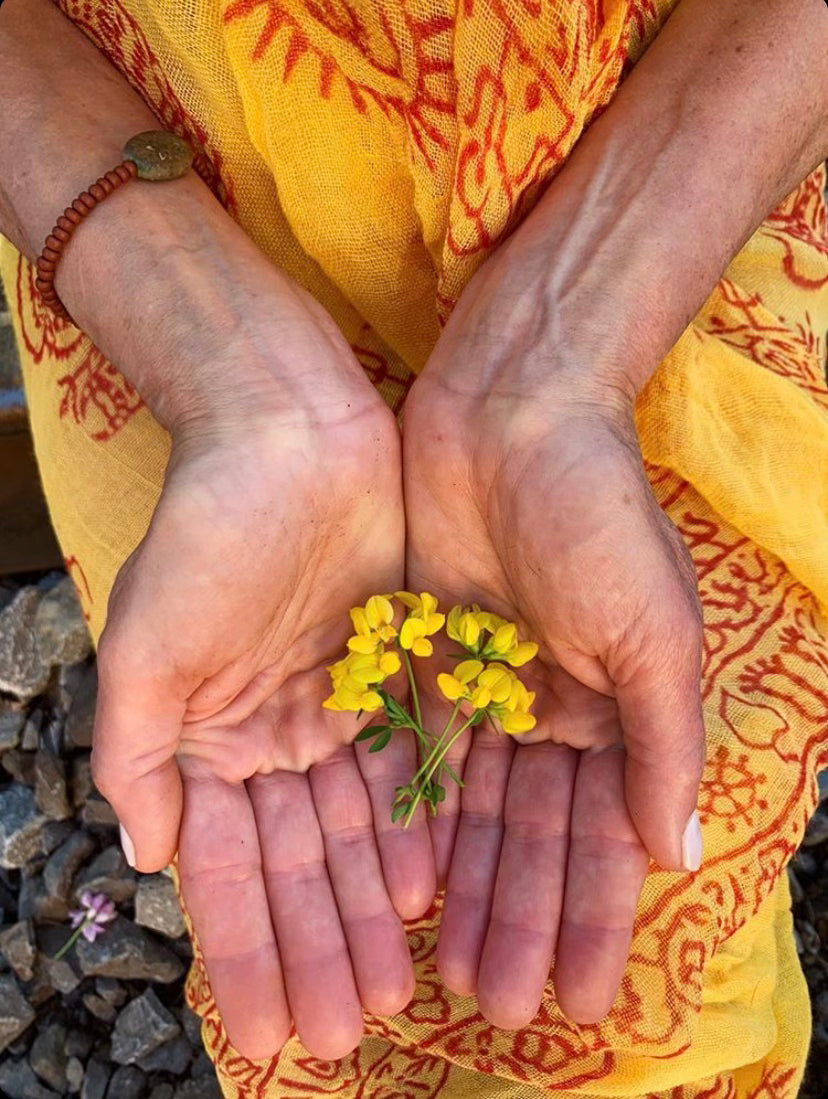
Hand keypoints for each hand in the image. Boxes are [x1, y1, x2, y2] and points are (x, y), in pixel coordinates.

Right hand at [91, 286, 434, 1059]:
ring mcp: (338, 707)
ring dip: (369, 908)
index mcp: (207, 740)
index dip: (246, 952)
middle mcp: (273, 735)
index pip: (227, 871)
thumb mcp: (147, 644)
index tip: (264, 1034)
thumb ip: (135, 752)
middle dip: (315, 950)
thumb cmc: (209, 533)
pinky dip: (414, 827)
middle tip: (338, 1035)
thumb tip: (142, 854)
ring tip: (391, 989)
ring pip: (359, 829)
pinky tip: (428, 888)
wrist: (291, 434)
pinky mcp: (399, 672)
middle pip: (298, 865)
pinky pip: (410, 766)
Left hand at [402, 236, 704, 1029]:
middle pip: (534, 837)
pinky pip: (419, 756)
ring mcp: (484, 688)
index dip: (593, 916)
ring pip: (474, 810)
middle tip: (496, 1007)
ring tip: (448, 973)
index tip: (579, 995)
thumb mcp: (651, 631)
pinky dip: (417, 819)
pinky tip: (406, 885)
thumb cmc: (597, 515)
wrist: (511, 415)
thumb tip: (679, 854)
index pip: (605, 835)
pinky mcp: (422, 660)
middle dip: (520, 919)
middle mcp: (553, 710)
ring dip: (467, 889)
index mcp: (618, 708)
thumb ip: (662, 743)